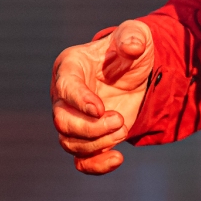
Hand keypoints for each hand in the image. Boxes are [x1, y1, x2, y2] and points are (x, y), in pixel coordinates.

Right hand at [51, 20, 153, 174]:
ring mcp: (74, 118)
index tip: (101, 109)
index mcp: (71, 66)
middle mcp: (65, 95)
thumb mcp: (136, 35)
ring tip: (123, 128)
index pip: (66, 88)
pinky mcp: (88, 137)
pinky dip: (96, 165)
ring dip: (97, 144)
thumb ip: (133, 36)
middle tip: (119, 120)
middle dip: (91, 127)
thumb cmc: (131, 48)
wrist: (138, 71)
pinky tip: (118, 159)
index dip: (80, 101)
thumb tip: (132, 46)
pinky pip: (81, 160)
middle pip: (62, 121)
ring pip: (69, 142)